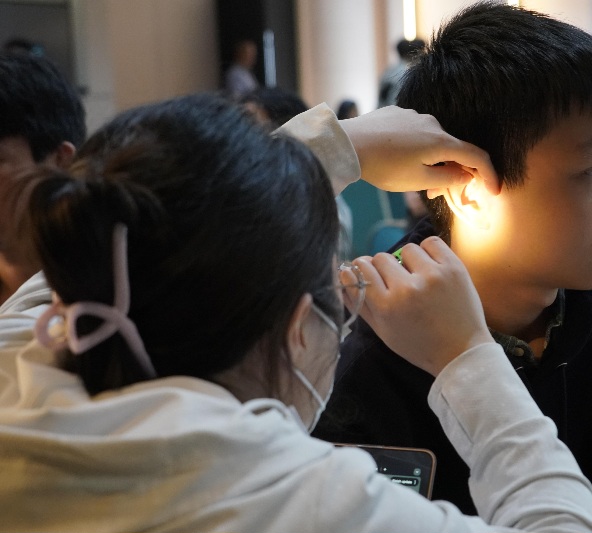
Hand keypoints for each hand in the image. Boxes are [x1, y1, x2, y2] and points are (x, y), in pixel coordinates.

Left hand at [339, 106, 498, 195]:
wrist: (348, 144)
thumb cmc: (383, 166)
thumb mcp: (418, 180)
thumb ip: (447, 178)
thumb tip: (467, 175)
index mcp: (441, 141)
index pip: (476, 156)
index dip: (489, 174)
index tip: (493, 190)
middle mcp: (432, 122)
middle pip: (453, 149)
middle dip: (452, 171)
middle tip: (436, 193)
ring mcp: (413, 115)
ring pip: (432, 140)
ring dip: (431, 160)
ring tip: (412, 177)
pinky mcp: (396, 113)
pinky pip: (414, 132)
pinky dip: (415, 148)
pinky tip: (397, 159)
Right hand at [341, 237, 493, 375]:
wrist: (461, 352)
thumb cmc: (418, 345)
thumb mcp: (382, 331)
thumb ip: (359, 302)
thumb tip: (342, 274)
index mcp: (387, 306)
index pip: (361, 268)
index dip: (361, 269)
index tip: (368, 273)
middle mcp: (407, 288)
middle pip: (380, 258)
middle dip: (384, 268)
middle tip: (396, 282)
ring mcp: (432, 276)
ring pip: (406, 249)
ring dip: (408, 261)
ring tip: (417, 278)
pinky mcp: (453, 268)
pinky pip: (431, 243)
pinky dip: (428, 252)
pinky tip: (430, 267)